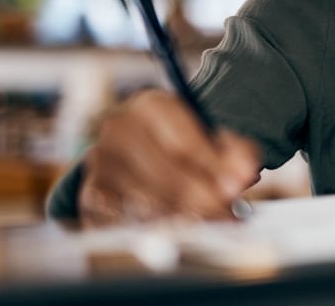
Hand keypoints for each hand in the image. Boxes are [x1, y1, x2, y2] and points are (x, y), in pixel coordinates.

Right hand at [78, 89, 260, 226]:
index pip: (183, 141)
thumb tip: (244, 174)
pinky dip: (153, 229)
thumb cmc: (182, 141)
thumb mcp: (210, 135)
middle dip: (202, 197)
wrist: (137, 147)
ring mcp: (99, 163)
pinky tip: (177, 230)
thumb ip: (234, 151)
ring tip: (210, 223)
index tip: (237, 186)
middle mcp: (118, 128)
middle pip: (164, 173)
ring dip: (182, 217)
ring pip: (145, 201)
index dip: (212, 166)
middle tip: (228, 214)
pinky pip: (124, 221)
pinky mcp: (89, 195)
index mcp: (151, 104)